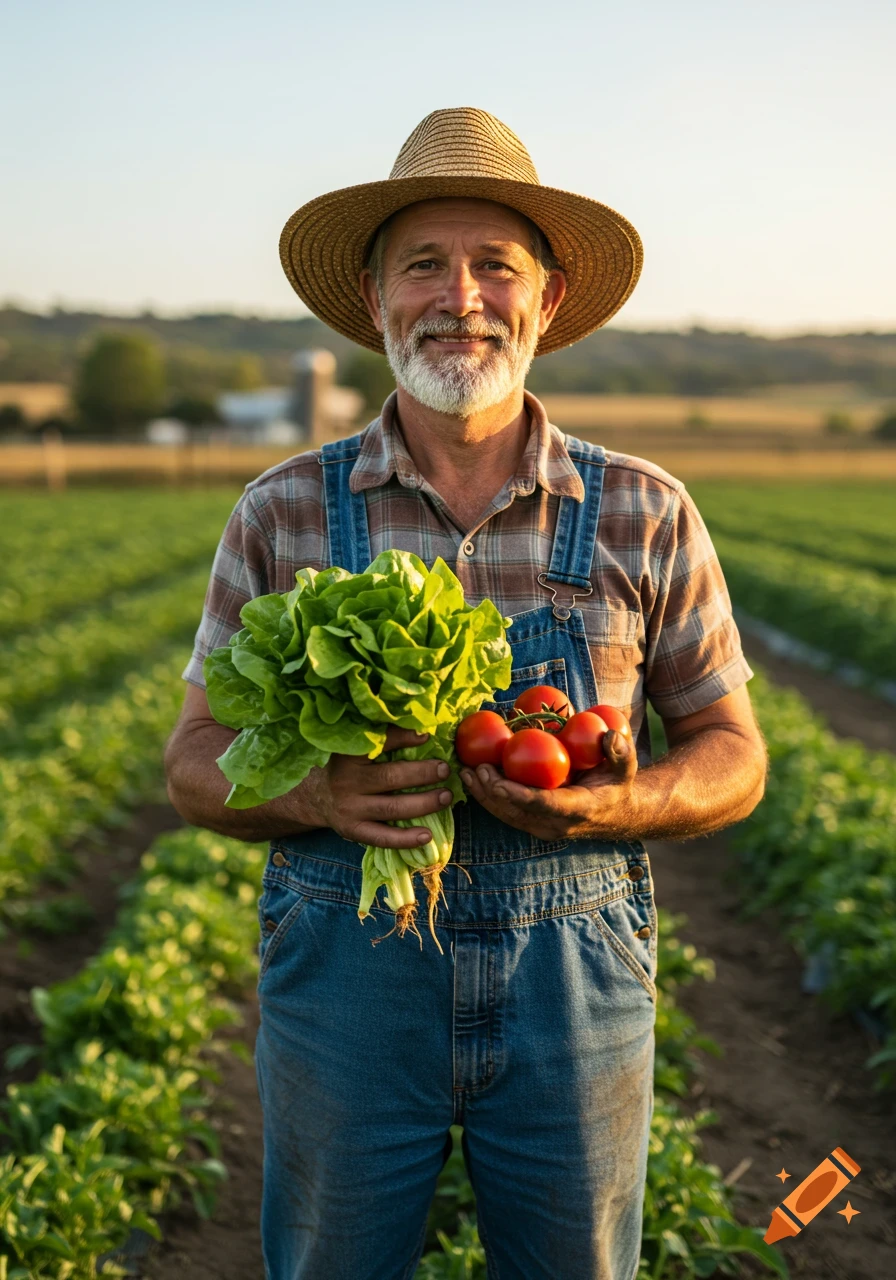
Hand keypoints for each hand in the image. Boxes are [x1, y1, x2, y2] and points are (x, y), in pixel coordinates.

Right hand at [297, 727, 454, 848]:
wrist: (316, 796)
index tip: (427, 735)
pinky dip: (406, 839)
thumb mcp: (355, 748)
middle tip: (445, 770)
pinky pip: (382, 838)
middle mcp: (346, 782)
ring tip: (446, 797)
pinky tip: (427, 835)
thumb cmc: (346, 767)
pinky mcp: (354, 831)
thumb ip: (382, 738)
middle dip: (422, 774)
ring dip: (424, 804)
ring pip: (392, 808)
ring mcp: (350, 809)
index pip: (379, 744)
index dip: (404, 738)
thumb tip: (421, 727)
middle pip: (390, 778)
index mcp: (348, 755)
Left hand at [459, 729, 637, 840]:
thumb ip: (621, 752)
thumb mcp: (626, 767)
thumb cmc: (618, 783)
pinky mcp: (533, 822)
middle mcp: (556, 824)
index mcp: (578, 809)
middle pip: (516, 812)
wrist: (615, 813)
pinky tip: (473, 777)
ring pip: (507, 814)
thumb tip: (610, 735)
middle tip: (474, 769)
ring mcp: (542, 826)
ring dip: (483, 795)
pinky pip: (507, 811)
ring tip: (464, 772)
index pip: (543, 805)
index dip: (518, 795)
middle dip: (491, 793)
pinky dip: (488, 795)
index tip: (497, 782)